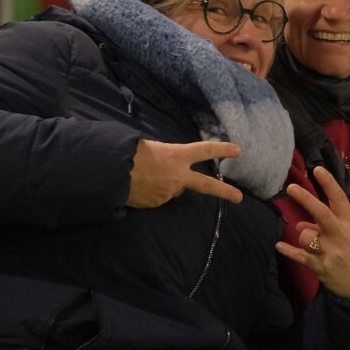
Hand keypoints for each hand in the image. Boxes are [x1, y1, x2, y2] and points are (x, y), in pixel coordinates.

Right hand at [126, 139, 242, 207]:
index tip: (238, 150)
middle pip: (206, 185)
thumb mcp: (149, 146)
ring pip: (173, 189)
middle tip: (239, 198)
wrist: (110, 174)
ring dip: (165, 184)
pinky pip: (159, 197)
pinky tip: (140, 185)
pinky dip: (153, 192)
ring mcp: (168, 192)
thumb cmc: (127, 153)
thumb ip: (164, 154)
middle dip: (224, 191)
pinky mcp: (157, 203)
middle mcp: (177, 176)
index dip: (222, 149)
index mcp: (176, 155)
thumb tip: (164, 162)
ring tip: (145, 176)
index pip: (204, 150)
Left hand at [275, 166, 349, 298]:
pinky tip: (279, 245)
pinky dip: (289, 250)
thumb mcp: (345, 235)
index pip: (339, 199)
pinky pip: (300, 256)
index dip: (328, 183)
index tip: (317, 169)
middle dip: (306, 199)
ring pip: (306, 236)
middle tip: (291, 187)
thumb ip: (322, 226)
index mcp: (348, 223)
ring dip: (304, 239)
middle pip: (322, 213)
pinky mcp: (322, 267)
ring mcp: (332, 252)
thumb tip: (298, 225)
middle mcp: (341, 235)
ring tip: (316, 248)